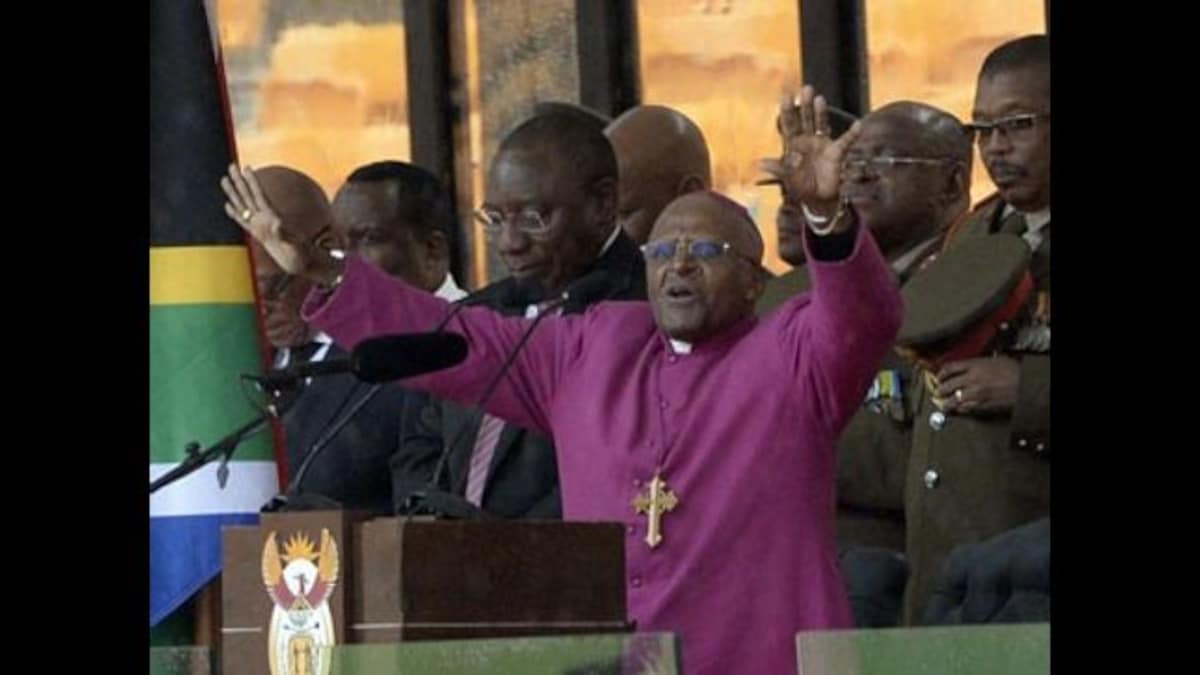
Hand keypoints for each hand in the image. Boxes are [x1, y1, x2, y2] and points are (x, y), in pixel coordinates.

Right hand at [220, 164, 341, 284]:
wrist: (299, 265)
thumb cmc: (298, 256)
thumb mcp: (292, 245)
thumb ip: (282, 234)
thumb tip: (276, 223)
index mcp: (270, 219)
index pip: (258, 195)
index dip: (252, 182)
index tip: (246, 167)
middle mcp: (263, 220)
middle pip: (248, 196)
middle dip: (239, 181)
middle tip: (231, 165)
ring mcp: (259, 226)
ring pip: (242, 205)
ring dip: (233, 193)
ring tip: (224, 179)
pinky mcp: (256, 235)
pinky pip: (242, 222)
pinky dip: (234, 213)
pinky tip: (227, 205)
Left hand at [759, 85, 861, 219]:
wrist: (819, 199)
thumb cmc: (801, 187)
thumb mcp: (788, 178)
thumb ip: (777, 169)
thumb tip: (759, 163)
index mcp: (793, 145)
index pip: (789, 123)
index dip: (787, 110)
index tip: (785, 95)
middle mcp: (807, 140)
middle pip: (805, 118)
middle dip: (805, 105)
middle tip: (805, 89)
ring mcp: (822, 144)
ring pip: (821, 124)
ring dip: (821, 112)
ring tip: (819, 99)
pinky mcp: (836, 152)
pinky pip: (845, 141)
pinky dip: (852, 134)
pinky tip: (858, 125)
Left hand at [935, 356, 1020, 414]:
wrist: (1024, 383)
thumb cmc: (1013, 370)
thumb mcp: (994, 359)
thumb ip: (978, 363)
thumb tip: (968, 367)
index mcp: (973, 365)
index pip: (949, 368)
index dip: (940, 374)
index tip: (938, 377)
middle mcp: (971, 379)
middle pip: (947, 385)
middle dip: (939, 390)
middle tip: (937, 392)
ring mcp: (975, 393)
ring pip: (953, 400)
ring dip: (946, 403)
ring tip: (943, 405)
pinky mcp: (981, 405)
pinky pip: (965, 409)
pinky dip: (960, 409)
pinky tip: (958, 409)